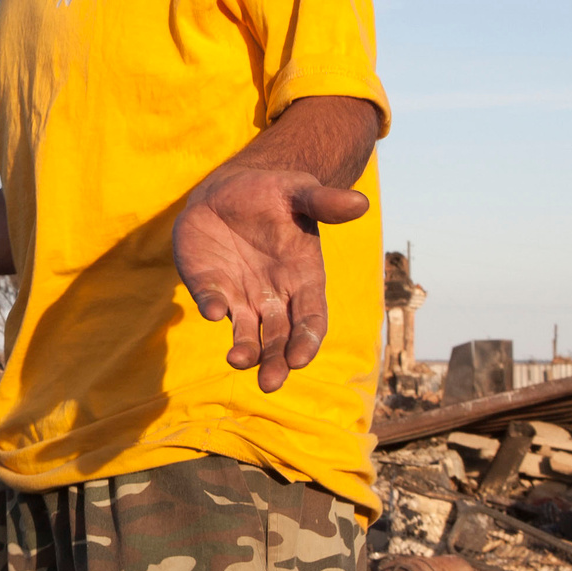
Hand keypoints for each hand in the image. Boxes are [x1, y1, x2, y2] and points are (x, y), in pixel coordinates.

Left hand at [174, 166, 369, 393]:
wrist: (228, 188)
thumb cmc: (274, 193)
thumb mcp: (300, 191)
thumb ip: (324, 201)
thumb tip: (361, 202)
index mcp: (303, 278)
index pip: (311, 319)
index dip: (307, 340)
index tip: (299, 358)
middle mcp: (274, 296)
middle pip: (280, 339)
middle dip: (276, 362)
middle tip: (268, 382)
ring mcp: (241, 295)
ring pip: (247, 335)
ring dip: (245, 351)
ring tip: (238, 359)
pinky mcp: (210, 287)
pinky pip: (212, 303)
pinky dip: (212, 308)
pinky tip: (212, 310)